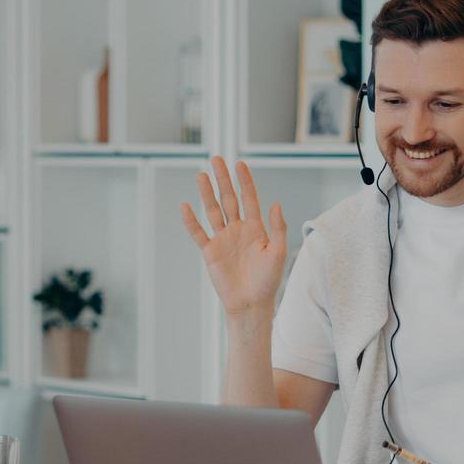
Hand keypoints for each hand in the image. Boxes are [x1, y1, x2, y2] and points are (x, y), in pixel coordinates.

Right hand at [181, 157, 287, 317]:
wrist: (251, 303)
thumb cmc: (267, 281)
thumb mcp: (277, 253)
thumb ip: (277, 228)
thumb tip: (275, 204)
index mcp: (255, 228)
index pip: (249, 198)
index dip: (245, 181)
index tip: (240, 163)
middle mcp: (237, 230)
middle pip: (228, 199)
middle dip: (223, 179)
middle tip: (216, 159)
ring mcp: (223, 239)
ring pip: (213, 211)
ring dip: (207, 193)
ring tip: (201, 175)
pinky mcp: (210, 252)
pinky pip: (198, 233)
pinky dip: (191, 221)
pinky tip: (186, 206)